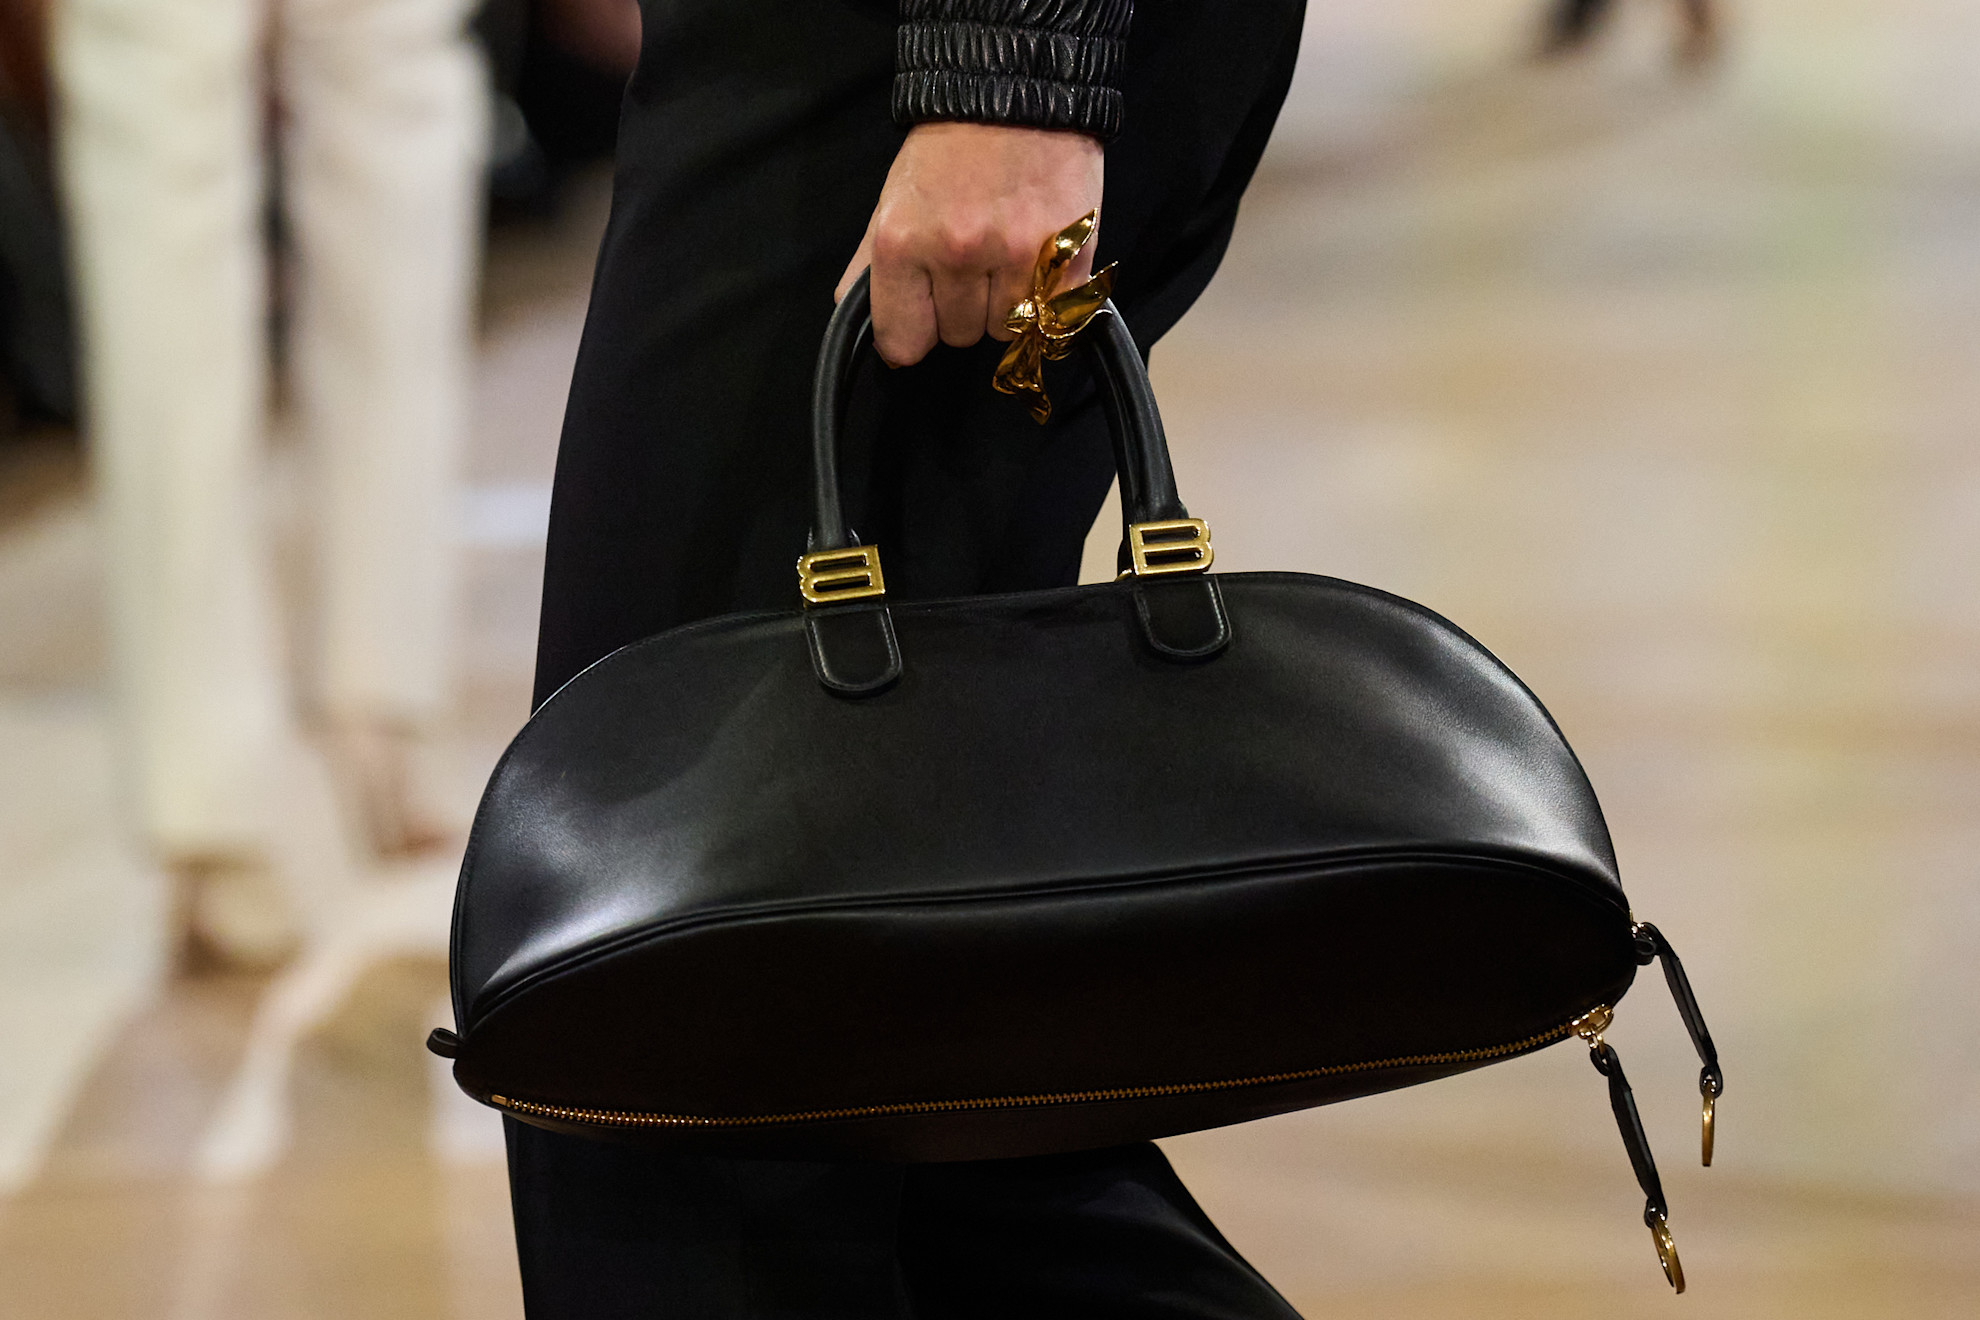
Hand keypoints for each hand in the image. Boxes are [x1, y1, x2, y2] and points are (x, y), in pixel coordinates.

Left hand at [836, 122, 1103, 366]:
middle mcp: (958, 253)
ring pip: (1009, 331)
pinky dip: (1048, 298)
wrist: (1016, 88)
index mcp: (903, 243)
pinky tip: (1040, 257)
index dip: (914, 332)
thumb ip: (870, 263)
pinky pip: (1053, 314)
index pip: (903, 341)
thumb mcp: (893, 198)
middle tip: (973, 261)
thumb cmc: (949, 146)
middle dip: (964, 309)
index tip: (926, 315)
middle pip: (960, 337)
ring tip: (1008, 254)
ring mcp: (1017, 255)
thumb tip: (854, 315)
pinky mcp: (1069, 255)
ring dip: (1008, 306)